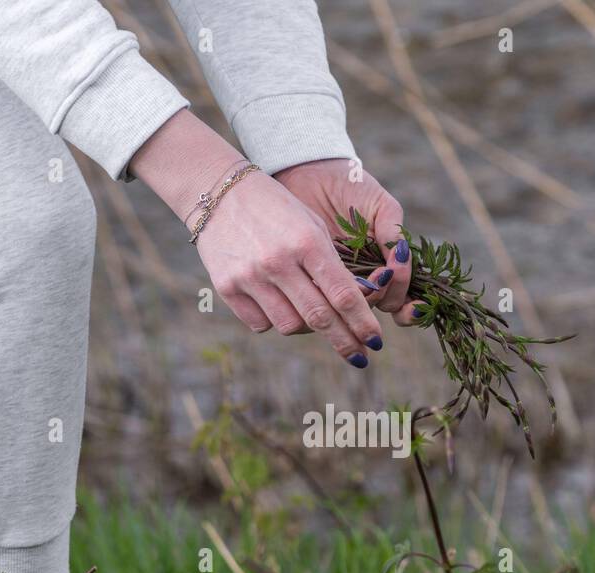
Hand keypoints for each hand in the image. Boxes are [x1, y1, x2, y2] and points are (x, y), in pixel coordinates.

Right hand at [194, 171, 384, 365]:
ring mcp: (250, 277)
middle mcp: (279, 262)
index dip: (363, 323)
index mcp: (307, 242)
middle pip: (320, 318)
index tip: (376, 341)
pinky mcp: (227, 287)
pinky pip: (260, 324)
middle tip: (360, 357)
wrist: (218, 192)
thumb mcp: (311, 225)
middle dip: (345, 341)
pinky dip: (274, 321)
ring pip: (290, 326)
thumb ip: (331, 266)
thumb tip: (354, 309)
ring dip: (308, 328)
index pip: (343, 295)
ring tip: (313, 319)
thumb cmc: (277, 209)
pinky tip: (278, 305)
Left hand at [275, 159, 418, 325]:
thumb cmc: (351, 186)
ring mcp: (343, 279)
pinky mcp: (317, 276)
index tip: (415, 306)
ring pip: (359, 306)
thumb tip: (401, 262)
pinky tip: (337, 279)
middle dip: (389, 300)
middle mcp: (369, 276)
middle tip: (381, 279)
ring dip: (365, 298)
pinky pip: (328, 295)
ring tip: (363, 277)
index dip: (413, 309)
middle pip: (386, 306)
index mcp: (390, 262)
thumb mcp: (381, 206)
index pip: (406, 296)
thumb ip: (394, 233)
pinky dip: (336, 294)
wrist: (310, 174)